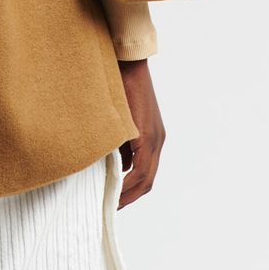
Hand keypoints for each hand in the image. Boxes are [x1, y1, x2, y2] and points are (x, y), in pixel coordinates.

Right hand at [115, 58, 165, 208]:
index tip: (116, 201)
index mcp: (152, 138)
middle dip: (130, 197)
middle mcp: (157, 141)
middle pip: (147, 181)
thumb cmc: (119, 85)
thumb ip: (119, 140)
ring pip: (145, 175)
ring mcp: (154, 137)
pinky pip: (139, 164)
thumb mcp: (120, 119)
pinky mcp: (146, 131)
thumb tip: (111, 161)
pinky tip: (113, 182)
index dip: (132, 191)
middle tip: (113, 208)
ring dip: (129, 190)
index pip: (145, 175)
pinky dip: (127, 178)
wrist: (128, 62)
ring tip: (112, 200)